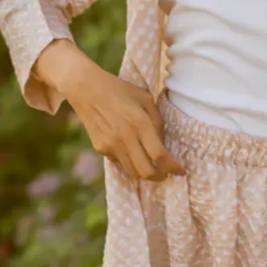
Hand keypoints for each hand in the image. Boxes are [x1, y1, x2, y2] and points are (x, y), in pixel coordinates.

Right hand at [68, 65, 185, 183]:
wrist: (86, 89)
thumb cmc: (119, 90)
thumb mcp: (145, 99)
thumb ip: (156, 121)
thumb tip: (161, 143)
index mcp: (140, 123)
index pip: (160, 155)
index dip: (173, 167)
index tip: (180, 171)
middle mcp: (126, 138)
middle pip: (146, 171)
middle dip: (160, 177)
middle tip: (165, 174)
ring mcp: (111, 145)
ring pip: (132, 172)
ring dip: (144, 174)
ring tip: (150, 167)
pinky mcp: (100, 148)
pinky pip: (119, 162)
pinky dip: (129, 163)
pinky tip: (131, 153)